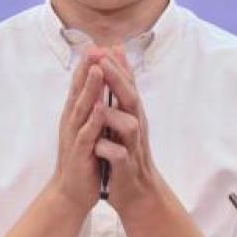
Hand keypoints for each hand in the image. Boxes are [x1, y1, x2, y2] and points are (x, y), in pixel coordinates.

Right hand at [49, 52, 108, 213]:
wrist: (72, 192)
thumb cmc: (84, 159)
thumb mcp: (88, 128)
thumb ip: (92, 107)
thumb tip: (97, 86)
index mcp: (76, 114)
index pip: (81, 85)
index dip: (88, 65)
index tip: (98, 44)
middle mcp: (72, 121)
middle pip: (78, 90)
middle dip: (86, 68)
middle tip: (93, 47)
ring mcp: (74, 136)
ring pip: (82, 108)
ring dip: (89, 89)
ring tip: (96, 69)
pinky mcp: (79, 153)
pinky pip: (86, 135)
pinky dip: (92, 121)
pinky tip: (99, 109)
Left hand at [89, 47, 164, 215]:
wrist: (137, 192)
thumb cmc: (126, 151)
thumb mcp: (125, 119)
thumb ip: (122, 92)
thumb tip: (119, 62)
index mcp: (131, 114)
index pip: (127, 85)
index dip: (119, 65)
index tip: (107, 45)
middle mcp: (135, 126)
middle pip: (130, 99)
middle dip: (118, 80)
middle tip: (104, 61)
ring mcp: (132, 146)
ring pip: (130, 126)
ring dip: (114, 116)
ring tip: (100, 106)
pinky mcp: (125, 167)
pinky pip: (119, 156)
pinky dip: (109, 150)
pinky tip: (99, 146)